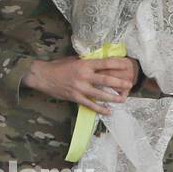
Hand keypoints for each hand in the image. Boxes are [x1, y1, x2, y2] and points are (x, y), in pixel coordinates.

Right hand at [23, 56, 139, 113]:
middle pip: (106, 80)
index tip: (128, 65)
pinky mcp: (74, 97)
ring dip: (113, 97)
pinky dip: (99, 108)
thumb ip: (87, 62)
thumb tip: (100, 61)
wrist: (42, 76)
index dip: (119, 64)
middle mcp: (84, 76)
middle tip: (130, 85)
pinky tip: (108, 111)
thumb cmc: (58, 66)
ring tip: (123, 99)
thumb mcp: (74, 60)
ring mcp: (79, 88)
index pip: (106, 63)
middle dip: (119, 83)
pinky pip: (89, 104)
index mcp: (85, 64)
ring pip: (100, 94)